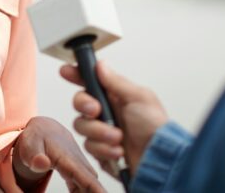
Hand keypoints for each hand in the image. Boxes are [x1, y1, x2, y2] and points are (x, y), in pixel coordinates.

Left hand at [13, 116, 102, 191]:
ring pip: (90, 182)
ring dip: (91, 191)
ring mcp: (79, 165)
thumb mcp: (29, 145)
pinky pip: (85, 183)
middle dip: (97, 192)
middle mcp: (77, 161)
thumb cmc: (36, 137)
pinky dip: (85, 190)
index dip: (96, 189)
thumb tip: (42, 164)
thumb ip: (35, 156)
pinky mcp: (78, 169)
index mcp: (67, 157)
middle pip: (92, 181)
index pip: (86, 177)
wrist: (44, 128)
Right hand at [60, 61, 167, 176]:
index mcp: (114, 96)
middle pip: (79, 103)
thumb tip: (101, 65)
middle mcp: (105, 112)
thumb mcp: (139, 97)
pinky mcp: (100, 150)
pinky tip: (119, 150)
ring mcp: (101, 131)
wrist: (158, 159)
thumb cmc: (156, 127)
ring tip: (118, 137)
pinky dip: (104, 149)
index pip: (89, 81)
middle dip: (85, 105)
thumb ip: (116, 82)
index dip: (75, 75)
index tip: (66, 71)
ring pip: (82, 126)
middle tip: (96, 110)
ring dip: (100, 132)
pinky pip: (90, 147)